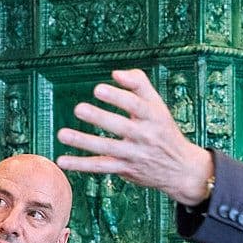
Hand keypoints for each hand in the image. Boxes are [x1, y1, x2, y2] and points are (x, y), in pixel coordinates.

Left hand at [54, 69, 215, 204]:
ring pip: (107, 148)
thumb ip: (139, 84)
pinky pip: (101, 166)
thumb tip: (116, 73)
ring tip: (62, 133)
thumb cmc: (163, 129)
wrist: (180, 168)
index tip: (98, 89)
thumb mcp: (158, 104)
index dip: (118, 96)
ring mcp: (134, 153)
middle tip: (79, 109)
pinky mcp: (125, 168)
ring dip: (84, 142)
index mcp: (153, 115)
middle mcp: (145, 135)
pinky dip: (81, 165)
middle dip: (100, 118)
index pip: (136, 104)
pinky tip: (62, 160)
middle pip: (121, 126)